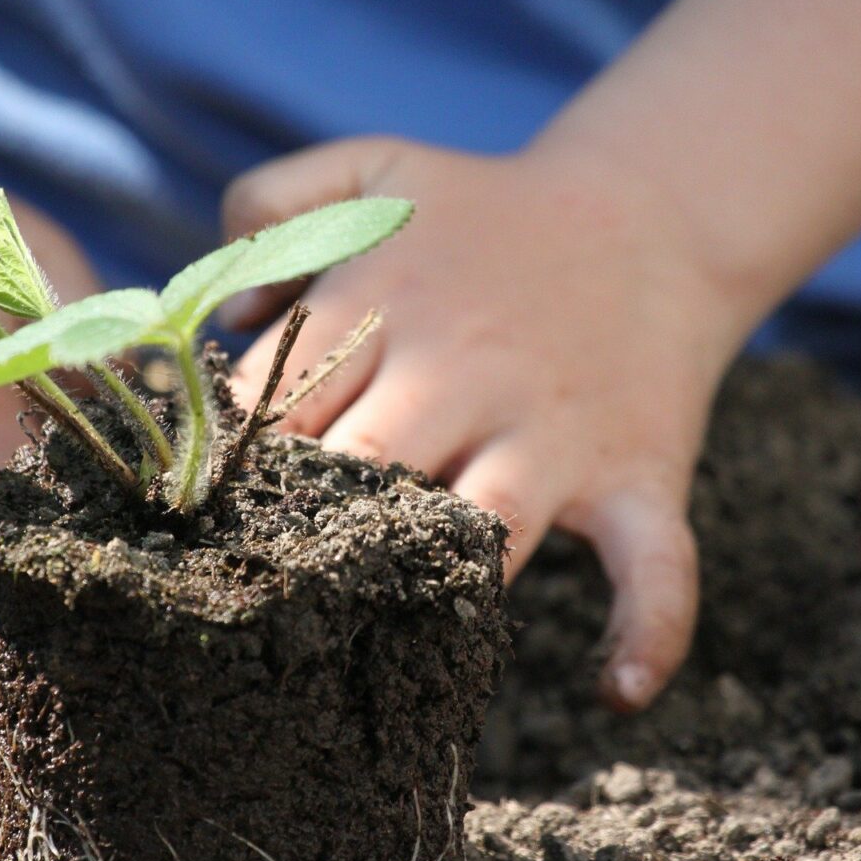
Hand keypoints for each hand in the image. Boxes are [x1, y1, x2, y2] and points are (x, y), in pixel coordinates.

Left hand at [221, 136, 747, 710]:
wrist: (649, 215)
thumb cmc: (489, 212)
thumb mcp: (373, 168)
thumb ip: (271, 202)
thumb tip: (227, 318)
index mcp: (388, 304)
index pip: (277, 405)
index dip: (233, 463)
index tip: (205, 511)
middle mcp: (464, 373)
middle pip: (359, 471)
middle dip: (305, 528)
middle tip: (262, 584)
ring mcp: (554, 432)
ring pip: (481, 530)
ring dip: (430, 585)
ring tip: (380, 636)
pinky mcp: (637, 473)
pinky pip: (655, 566)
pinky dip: (649, 631)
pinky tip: (615, 691)